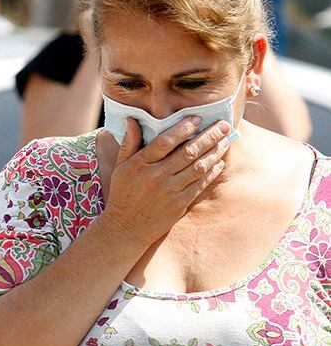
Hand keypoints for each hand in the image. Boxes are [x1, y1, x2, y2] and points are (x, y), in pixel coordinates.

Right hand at [99, 116, 230, 248]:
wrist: (126, 227)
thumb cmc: (123, 193)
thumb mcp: (120, 166)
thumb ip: (129, 142)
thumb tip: (132, 119)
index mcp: (140, 164)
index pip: (165, 141)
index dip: (182, 128)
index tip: (196, 118)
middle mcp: (156, 176)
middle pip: (187, 152)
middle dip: (208, 136)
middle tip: (223, 125)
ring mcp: (170, 191)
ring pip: (198, 167)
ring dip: (214, 152)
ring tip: (225, 140)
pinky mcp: (180, 204)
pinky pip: (200, 184)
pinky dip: (212, 171)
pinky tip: (219, 162)